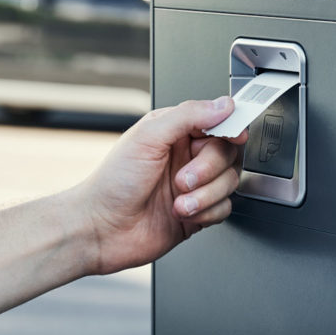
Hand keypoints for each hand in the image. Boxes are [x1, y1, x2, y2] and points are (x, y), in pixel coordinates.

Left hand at [75, 97, 248, 274]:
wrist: (101, 229)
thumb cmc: (113, 183)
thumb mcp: (147, 137)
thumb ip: (188, 116)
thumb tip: (223, 105)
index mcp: (175, 132)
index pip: (218, 121)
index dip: (230, 128)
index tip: (234, 135)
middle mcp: (186, 157)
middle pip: (228, 153)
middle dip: (209, 169)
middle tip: (183, 179)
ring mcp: (194, 186)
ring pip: (229, 182)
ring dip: (206, 195)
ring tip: (178, 200)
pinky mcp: (198, 213)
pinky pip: (224, 209)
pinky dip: (206, 213)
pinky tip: (183, 213)